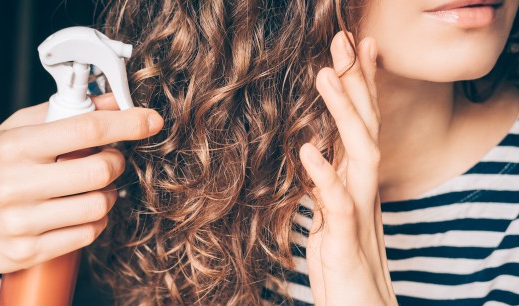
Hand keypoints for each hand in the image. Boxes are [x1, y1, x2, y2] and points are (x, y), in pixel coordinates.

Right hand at [0, 94, 162, 272]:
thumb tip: (113, 101)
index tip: (150, 121)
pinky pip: (88, 233)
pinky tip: (80, 211)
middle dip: (115, 162)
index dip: (127, 123)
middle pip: (100, 171)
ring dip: (108, 194)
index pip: (86, 129)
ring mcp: (21, 222)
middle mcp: (15, 184)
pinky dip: (95, 220)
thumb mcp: (19, 130)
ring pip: (99, 206)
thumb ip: (66, 113)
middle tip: (107, 159)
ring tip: (91, 188)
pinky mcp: (28, 251)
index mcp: (15, 146)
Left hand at [299, 32, 396, 304]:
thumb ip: (328, 186)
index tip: (355, 48)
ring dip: (345, 113)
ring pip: (360, 155)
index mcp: (355, 183)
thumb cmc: (343, 266)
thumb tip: (317, 156)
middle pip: (366, 127)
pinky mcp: (345, 242)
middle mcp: (362, 191)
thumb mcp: (333, 217)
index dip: (361, 86)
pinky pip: (338, 204)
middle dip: (357, 82)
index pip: (361, 125)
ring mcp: (358, 214)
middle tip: (344, 40)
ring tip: (325, 75)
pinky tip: (307, 150)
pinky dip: (324, 175)